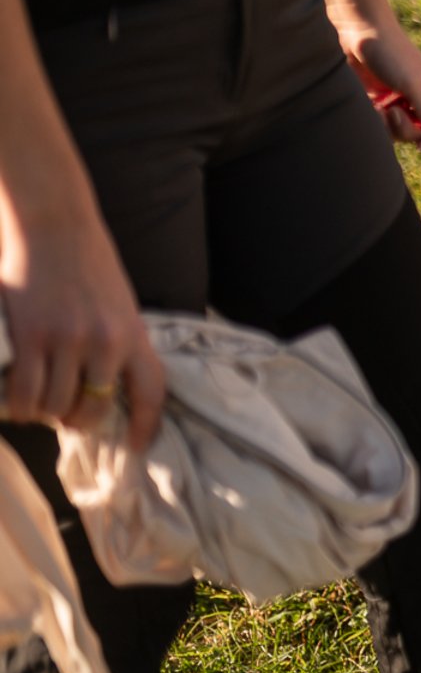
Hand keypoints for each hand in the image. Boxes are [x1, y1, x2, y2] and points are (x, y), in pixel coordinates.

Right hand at [1, 215, 165, 451]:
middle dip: (80, 423)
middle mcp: (106, 342)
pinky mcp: (32, 337)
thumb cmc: (87, 262)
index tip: (138, 447)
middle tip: (67, 418)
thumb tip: (108, 384)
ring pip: (57, 406)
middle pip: (96, 410)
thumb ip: (118, 340)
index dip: (147, 426)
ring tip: (38, 406)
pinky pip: (25, 393)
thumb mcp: (119, 303)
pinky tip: (17, 404)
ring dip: (45, 414)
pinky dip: (20, 407)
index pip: (150, 392)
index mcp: (134, 333)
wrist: (54, 224)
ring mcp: (68, 340)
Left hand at [338, 19, 420, 153]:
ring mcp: (399, 103)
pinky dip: (376, 120)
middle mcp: (420, 100)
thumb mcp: (414, 83)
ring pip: (401, 133)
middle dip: (409, 130)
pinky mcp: (378, 104)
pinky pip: (382, 126)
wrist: (356, 31)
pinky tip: (371, 105)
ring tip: (380, 108)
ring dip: (390, 125)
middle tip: (395, 114)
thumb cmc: (391, 52)